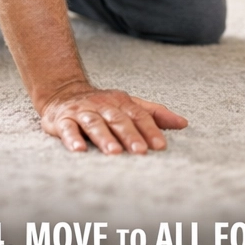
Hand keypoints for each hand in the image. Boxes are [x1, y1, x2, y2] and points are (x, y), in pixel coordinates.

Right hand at [39, 82, 186, 153]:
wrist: (61, 93)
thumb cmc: (100, 105)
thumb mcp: (127, 104)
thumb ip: (153, 114)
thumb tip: (183, 123)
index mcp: (119, 102)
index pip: (138, 115)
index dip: (149, 130)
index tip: (160, 146)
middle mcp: (101, 105)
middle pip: (117, 119)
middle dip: (129, 135)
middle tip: (140, 151)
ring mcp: (81, 112)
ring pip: (94, 123)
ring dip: (104, 137)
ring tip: (114, 152)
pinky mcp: (61, 120)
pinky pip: (67, 129)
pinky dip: (72, 139)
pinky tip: (78, 150)